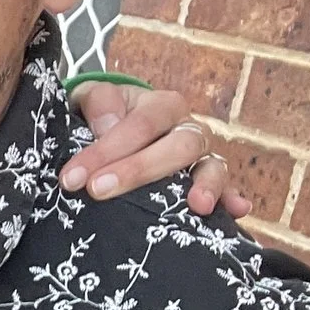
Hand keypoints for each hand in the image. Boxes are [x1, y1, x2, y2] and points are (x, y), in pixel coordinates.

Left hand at [61, 82, 253, 219]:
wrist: (117, 125)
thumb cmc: (105, 114)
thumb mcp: (93, 98)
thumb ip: (98, 102)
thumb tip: (107, 125)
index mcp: (162, 105)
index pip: (138, 125)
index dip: (105, 151)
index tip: (72, 178)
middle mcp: (188, 129)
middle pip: (178, 147)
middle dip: (138, 170)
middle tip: (98, 191)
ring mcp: (203, 158)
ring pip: (212, 166)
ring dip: (206, 185)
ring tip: (197, 205)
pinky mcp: (208, 183)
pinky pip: (227, 190)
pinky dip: (232, 200)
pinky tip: (237, 211)